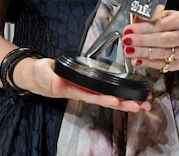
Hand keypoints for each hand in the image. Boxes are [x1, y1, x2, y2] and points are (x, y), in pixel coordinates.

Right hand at [25, 57, 151, 111]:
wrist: (35, 75)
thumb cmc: (39, 74)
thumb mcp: (42, 72)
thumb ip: (49, 77)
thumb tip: (57, 82)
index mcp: (73, 89)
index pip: (92, 96)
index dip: (105, 99)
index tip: (118, 101)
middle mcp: (83, 92)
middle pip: (106, 100)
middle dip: (124, 104)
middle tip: (141, 106)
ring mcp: (87, 89)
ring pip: (109, 97)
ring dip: (126, 101)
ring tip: (142, 104)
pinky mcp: (89, 84)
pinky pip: (106, 90)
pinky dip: (119, 93)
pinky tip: (131, 96)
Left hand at [121, 10, 178, 72]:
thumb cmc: (173, 26)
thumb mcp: (165, 16)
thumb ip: (150, 16)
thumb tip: (133, 17)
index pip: (160, 24)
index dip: (142, 27)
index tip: (128, 29)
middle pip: (162, 40)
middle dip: (141, 40)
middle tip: (127, 40)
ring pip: (160, 53)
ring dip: (142, 52)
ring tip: (128, 50)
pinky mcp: (178, 64)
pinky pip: (160, 64)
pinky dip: (147, 63)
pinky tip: (136, 60)